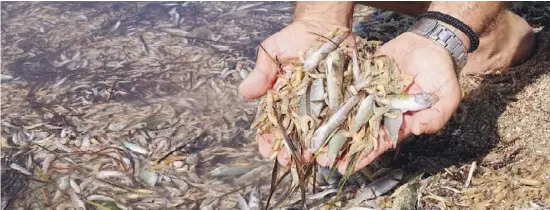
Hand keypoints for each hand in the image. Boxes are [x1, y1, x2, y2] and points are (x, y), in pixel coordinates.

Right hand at [238, 19, 355, 165]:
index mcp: (280, 99)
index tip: (266, 151)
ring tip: (312, 160)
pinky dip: (336, 136)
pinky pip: (338, 121)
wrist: (325, 25)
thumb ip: (261, 74)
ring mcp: (320, 105)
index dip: (268, 139)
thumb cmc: (295, 38)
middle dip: (289, 150)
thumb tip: (244, 92)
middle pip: (293, 134)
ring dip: (312, 148)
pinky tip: (334, 149)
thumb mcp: (271, 52)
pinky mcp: (341, 101)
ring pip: (315, 133)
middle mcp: (299, 106)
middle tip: (288, 161)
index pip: (271, 123)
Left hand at [315, 32, 461, 173]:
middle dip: (341, 146)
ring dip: (332, 127)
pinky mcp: (362, 79)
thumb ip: (435, 116)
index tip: (345, 168)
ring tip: (314, 142)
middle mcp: (381, 111)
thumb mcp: (447, 97)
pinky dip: (331, 100)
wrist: (429, 44)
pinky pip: (346, 90)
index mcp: (400, 122)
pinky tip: (315, 111)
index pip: (379, 143)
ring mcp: (370, 95)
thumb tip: (419, 130)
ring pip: (348, 114)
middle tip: (322, 159)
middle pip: (358, 132)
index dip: (363, 156)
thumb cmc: (441, 73)